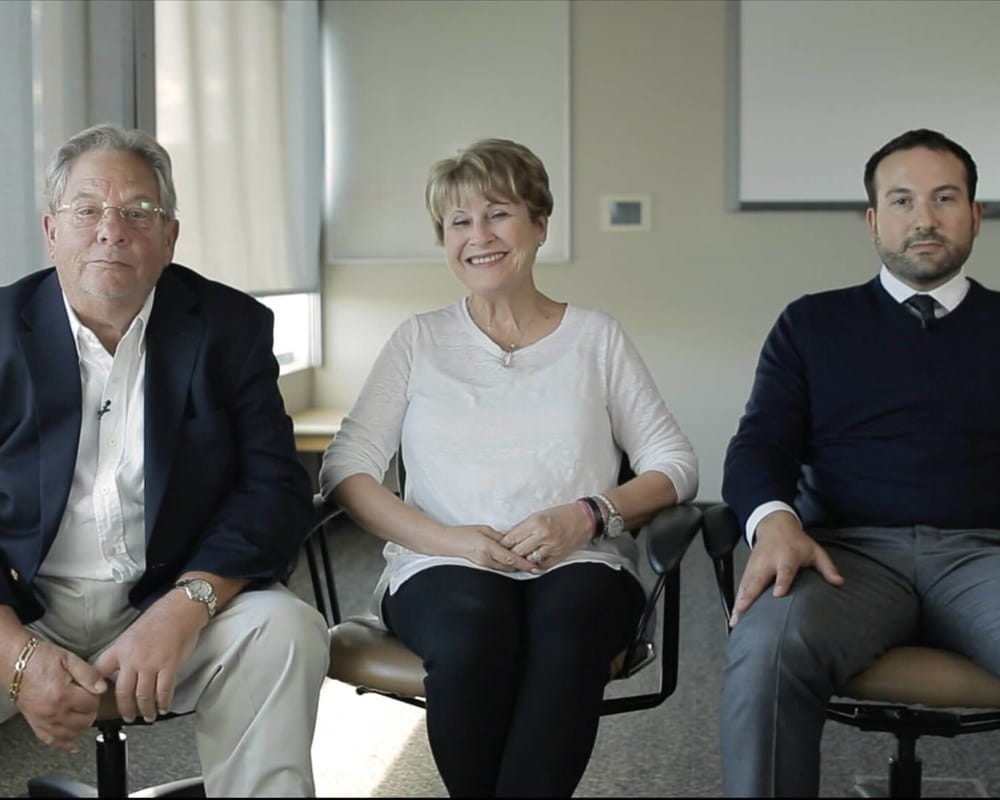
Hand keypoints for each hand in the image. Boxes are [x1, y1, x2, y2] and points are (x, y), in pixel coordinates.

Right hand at [13, 639, 107, 752]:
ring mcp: (42, 719)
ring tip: (84, 716)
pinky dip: (63, 744)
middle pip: (83, 722)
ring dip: (81, 727)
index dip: (97, 696)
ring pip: (69, 734)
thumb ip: (88, 674)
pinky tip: (72, 746)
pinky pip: (49, 740)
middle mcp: (52, 711)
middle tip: (90, 701)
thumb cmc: (39, 658)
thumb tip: (102, 688)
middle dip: (91, 712)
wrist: (15, 662)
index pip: (91, 704)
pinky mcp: (34, 722)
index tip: (95, 690)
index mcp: (63, 694)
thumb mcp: (69, 659)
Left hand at [93, 591, 205, 722]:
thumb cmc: (160, 618)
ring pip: (143, 695)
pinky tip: (164, 708)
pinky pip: (164, 691)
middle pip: (123, 692)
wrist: (181, 610)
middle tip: (128, 716)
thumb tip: (121, 671)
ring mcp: (151, 664)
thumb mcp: (132, 633)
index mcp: (120, 649)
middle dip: (125, 709)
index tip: (96, 699)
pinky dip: (164, 703)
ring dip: (146, 710)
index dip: (95, 687)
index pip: (100, 671)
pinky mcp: (169, 666)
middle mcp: (133, 659)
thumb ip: (124, 652)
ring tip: (148, 716)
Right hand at [452, 525, 538, 572]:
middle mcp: (487, 559)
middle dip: (523, 567)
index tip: (536, 566)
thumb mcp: (484, 529)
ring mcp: (483, 564)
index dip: (525, 564)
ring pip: (505, 569)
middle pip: (510, 566)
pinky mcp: (481, 566)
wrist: (446, 542)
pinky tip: (513, 563)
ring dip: (516, 567)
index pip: (511, 558)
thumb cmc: (463, 532)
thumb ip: (500, 536)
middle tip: (537, 565)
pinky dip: (507, 566)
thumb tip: (514, 539)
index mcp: (488, 547)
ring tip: (528, 564)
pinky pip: (498, 568)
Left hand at [500, 501, 593, 568]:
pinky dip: (534, 564)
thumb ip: (524, 526)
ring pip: (528, 560)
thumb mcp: (539, 514)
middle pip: (518, 551)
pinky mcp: (558, 557)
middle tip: (504, 553)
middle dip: (510, 552)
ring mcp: (551, 548)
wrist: (584, 519)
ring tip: (517, 558)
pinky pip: (541, 565)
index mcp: (537, 522)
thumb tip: (508, 536)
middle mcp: (543, 536)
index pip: (513, 537)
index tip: (498, 545)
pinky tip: (531, 561)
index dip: (503, 543)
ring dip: (521, 560)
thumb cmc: (561, 514)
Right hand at [730, 510, 842, 626]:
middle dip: (750, 595)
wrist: (775, 526)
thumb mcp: (815, 550)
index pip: (784, 571)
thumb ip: (827, 567)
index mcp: (787, 557)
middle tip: (743, 609)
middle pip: (758, 579)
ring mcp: (756, 566)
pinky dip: (737, 600)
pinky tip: (735, 615)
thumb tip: (839, 582)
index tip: (777, 594)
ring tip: (736, 618)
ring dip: (740, 601)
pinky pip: (741, 586)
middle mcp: (768, 562)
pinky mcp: (749, 569)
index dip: (781, 582)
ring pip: (746, 584)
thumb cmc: (797, 542)